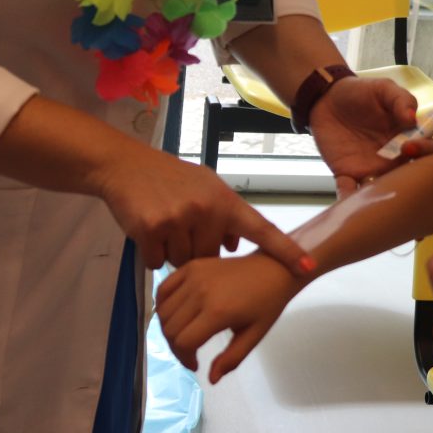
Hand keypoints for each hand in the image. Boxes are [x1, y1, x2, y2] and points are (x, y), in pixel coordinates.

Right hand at [97, 147, 311, 272]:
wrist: (124, 165)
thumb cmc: (167, 178)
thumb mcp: (204, 188)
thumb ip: (224, 215)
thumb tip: (236, 245)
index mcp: (224, 200)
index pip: (262, 230)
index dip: (286, 251)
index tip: (308, 267)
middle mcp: (206, 210)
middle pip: (210, 258)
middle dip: (194, 250)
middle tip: (178, 225)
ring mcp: (179, 219)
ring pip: (183, 263)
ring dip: (171, 252)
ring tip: (162, 223)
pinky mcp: (152, 229)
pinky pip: (158, 262)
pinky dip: (151, 253)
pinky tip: (147, 230)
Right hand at [156, 253, 304, 382]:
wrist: (274, 268)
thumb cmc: (267, 304)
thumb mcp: (254, 335)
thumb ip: (232, 359)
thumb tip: (211, 379)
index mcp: (218, 312)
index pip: (183, 342)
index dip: (184, 358)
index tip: (195, 365)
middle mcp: (200, 293)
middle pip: (170, 328)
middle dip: (176, 347)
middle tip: (189, 352)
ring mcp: (193, 276)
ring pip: (163, 310)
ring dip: (168, 328)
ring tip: (183, 335)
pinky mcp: (191, 266)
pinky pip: (163, 289)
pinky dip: (162, 304)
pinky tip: (175, 314)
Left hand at [309, 77, 432, 197]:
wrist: (325, 98)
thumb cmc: (359, 92)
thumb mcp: (382, 89)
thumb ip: (400, 100)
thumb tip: (412, 118)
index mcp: (407, 137)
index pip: (427, 151)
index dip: (424, 151)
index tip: (410, 147)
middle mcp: (393, 158)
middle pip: (410, 178)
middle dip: (409, 183)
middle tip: (398, 177)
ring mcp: (371, 168)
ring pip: (383, 190)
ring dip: (383, 198)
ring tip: (380, 201)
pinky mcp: (347, 174)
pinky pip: (350, 191)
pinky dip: (349, 199)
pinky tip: (348, 204)